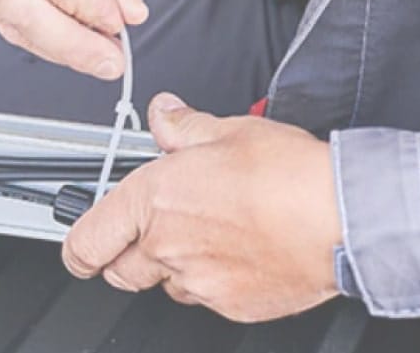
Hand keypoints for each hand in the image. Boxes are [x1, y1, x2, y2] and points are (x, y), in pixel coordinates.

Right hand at [0, 0, 147, 78]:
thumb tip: (127, 11)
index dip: (83, 7)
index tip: (120, 24)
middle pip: (19, 4)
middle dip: (70, 45)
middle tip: (112, 60)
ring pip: (7, 16)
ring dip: (55, 44)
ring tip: (98, 51)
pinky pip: (1, 9)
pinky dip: (36, 30)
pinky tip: (69, 33)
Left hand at [62, 93, 342, 322]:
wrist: (342, 219)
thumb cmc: (288, 175)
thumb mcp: (227, 130)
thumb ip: (182, 126)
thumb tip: (163, 114)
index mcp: (153, 200)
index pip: (87, 240)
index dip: (77, 245)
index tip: (80, 244)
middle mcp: (168, 246)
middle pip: (120, 271)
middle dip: (128, 255)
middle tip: (154, 232)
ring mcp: (199, 281)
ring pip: (167, 284)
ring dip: (175, 266)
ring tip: (213, 234)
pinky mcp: (233, 307)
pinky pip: (208, 298)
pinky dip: (216, 280)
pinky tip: (242, 253)